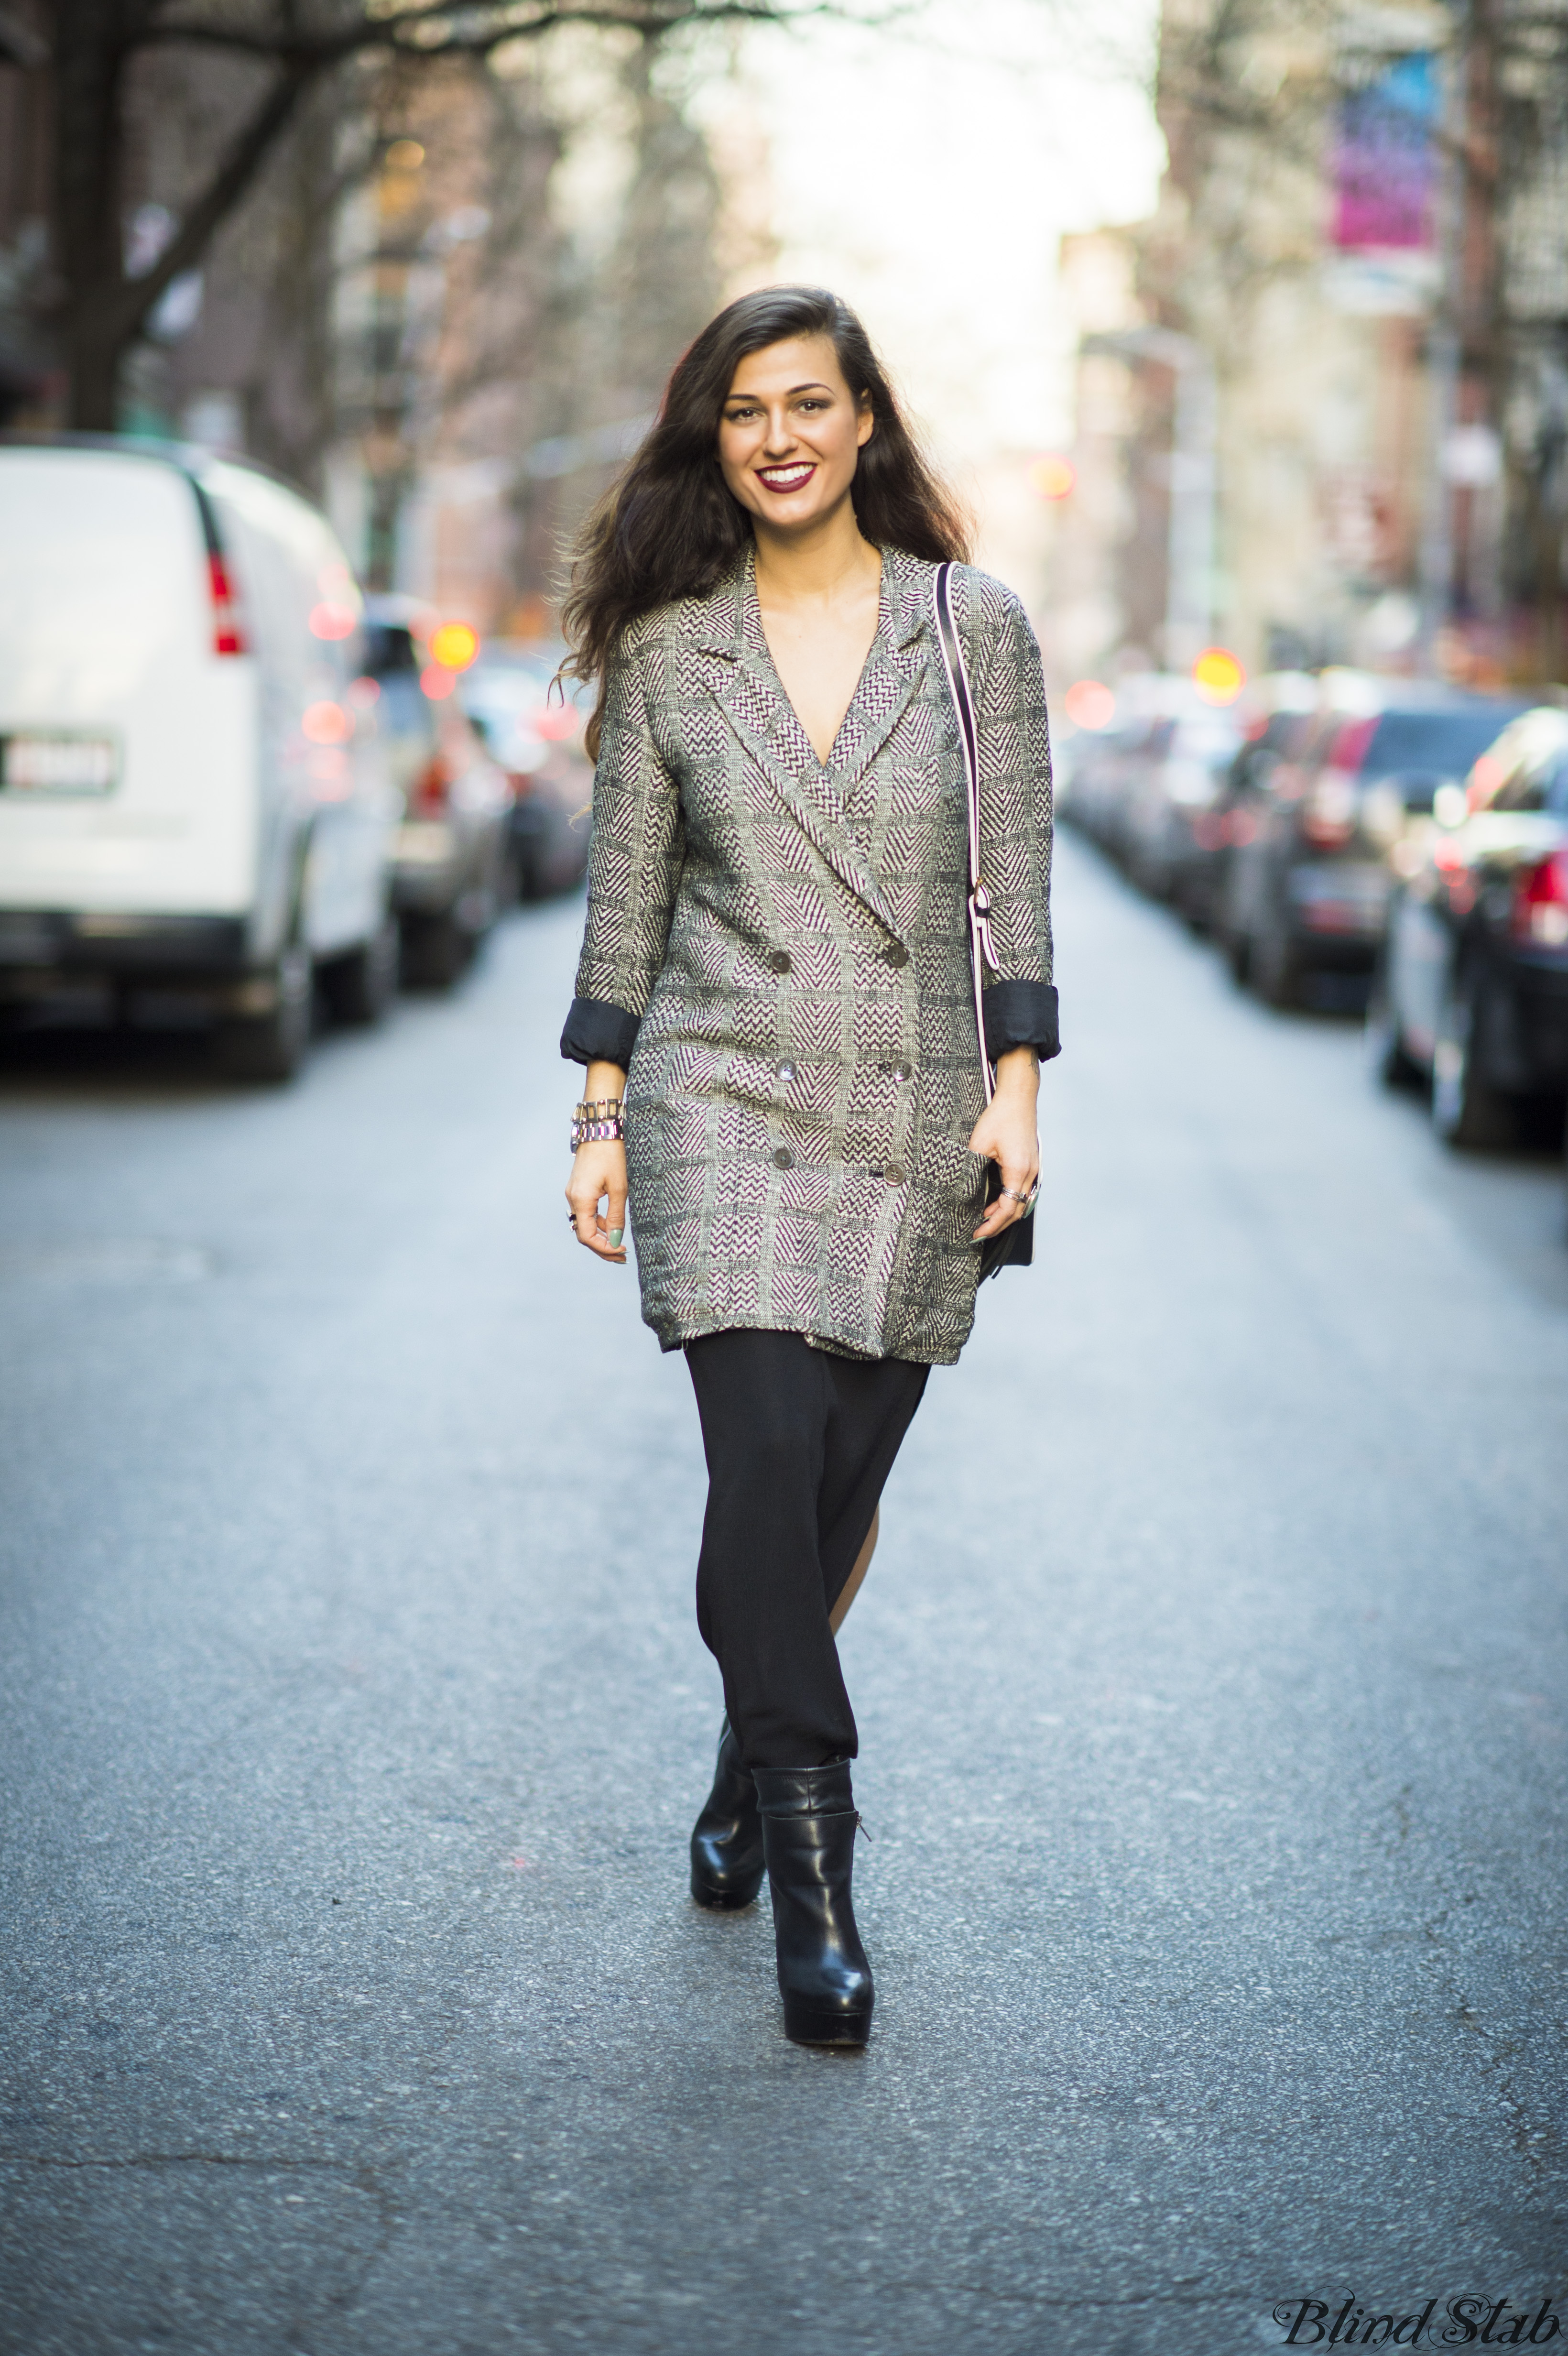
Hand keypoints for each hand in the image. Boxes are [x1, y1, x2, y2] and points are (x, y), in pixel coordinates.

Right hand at [567, 1139, 627, 1262]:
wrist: (601, 1128)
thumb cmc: (612, 1154)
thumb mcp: (620, 1188)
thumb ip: (617, 1216)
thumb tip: (616, 1241)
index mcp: (581, 1200)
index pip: (587, 1237)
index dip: (604, 1249)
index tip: (622, 1252)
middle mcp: (572, 1199)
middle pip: (584, 1234)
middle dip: (603, 1247)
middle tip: (623, 1257)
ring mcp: (574, 1193)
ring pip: (585, 1224)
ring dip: (602, 1236)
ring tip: (621, 1245)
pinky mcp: (578, 1188)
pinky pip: (586, 1212)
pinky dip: (599, 1222)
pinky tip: (613, 1226)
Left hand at [967, 1047, 1039, 1241]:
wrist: (1018, 1098)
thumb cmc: (1000, 1117)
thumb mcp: (979, 1144)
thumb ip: (971, 1169)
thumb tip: (961, 1190)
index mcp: (1018, 1171)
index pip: (1007, 1209)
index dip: (991, 1225)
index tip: (976, 1233)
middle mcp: (1030, 1174)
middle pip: (1017, 1211)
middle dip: (998, 1225)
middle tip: (978, 1233)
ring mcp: (1034, 1170)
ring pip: (1021, 1202)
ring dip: (1004, 1214)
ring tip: (984, 1221)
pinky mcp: (1031, 1165)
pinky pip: (1022, 1191)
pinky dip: (1010, 1202)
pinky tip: (995, 1203)